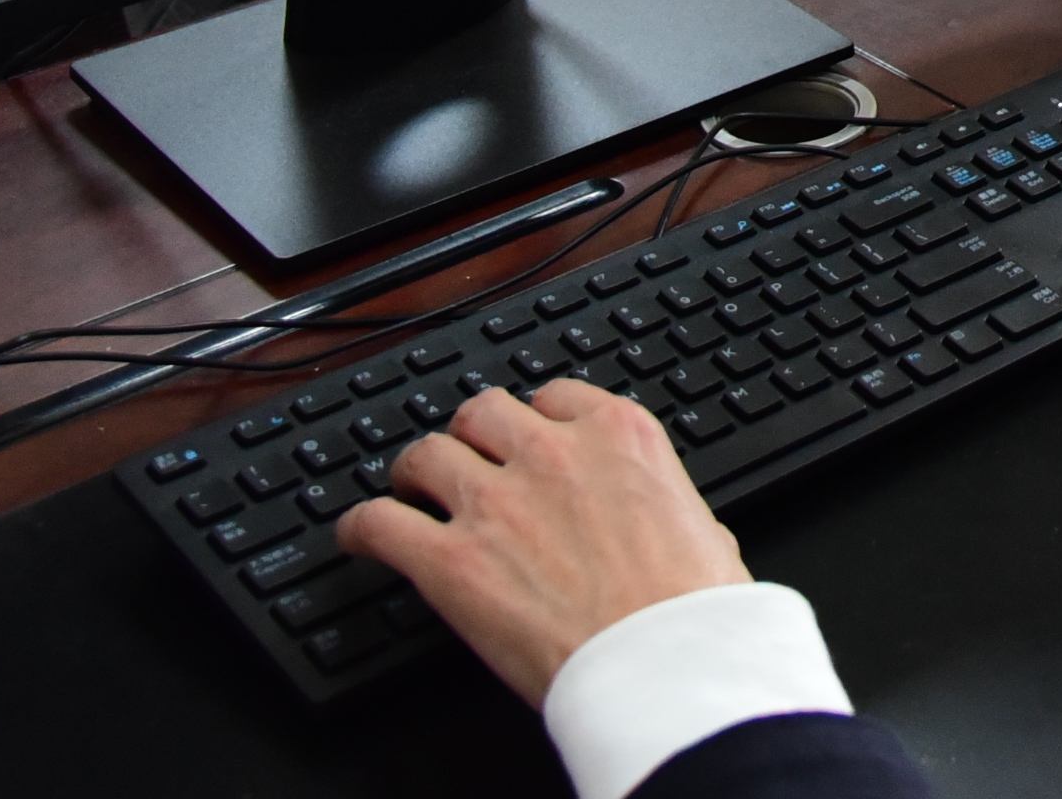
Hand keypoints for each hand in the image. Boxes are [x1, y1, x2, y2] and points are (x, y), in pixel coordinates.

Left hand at [338, 382, 748, 703]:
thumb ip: (660, 503)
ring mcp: (495, 502)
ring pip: (425, 455)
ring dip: (414, 473)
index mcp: (618, 436)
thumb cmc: (692, 610)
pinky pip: (381, 524)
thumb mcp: (702, 527)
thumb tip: (660, 521)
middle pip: (482, 413)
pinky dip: (362, 528)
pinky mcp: (449, 560)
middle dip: (469, 436)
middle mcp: (551, 454)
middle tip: (463, 461)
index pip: (555, 397)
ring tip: (409, 490)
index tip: (525, 438)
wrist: (662, 664)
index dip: (532, 420)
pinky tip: (359, 537)